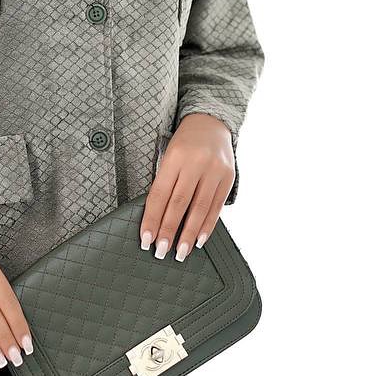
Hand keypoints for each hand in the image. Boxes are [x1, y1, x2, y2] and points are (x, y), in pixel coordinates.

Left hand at [139, 114, 234, 260]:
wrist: (211, 122)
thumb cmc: (184, 143)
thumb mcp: (168, 156)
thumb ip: (164, 183)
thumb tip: (155, 219)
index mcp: (175, 157)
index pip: (159, 194)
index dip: (152, 219)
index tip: (146, 239)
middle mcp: (196, 163)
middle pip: (179, 204)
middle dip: (169, 230)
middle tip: (161, 251)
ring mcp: (214, 170)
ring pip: (199, 209)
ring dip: (189, 234)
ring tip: (181, 252)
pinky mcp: (228, 177)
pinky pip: (216, 206)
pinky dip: (207, 226)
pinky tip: (199, 240)